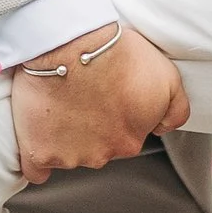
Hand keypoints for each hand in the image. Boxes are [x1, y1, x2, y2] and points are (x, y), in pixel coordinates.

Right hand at [9, 20, 188, 182]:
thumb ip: (175, 111)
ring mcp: (70, 156)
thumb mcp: (167, 78)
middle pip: (96, 147)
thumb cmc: (116, 52)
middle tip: (80, 94)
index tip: (104, 93)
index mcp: (131, 139)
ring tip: (57, 101)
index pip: (124, 136)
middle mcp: (103, 154)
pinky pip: (36, 169)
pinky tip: (39, 140)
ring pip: (68, 155)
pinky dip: (38, 156)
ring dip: (62, 135)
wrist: (71, 43)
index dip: (113, 113)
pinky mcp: (39, 152)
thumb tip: (163, 129)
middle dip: (89, 126)